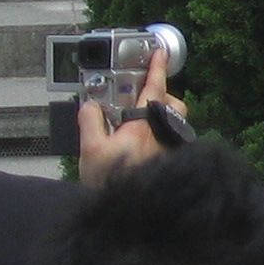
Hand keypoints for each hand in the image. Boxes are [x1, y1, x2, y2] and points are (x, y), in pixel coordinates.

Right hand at [77, 49, 183, 185]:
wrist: (131, 211)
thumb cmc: (113, 182)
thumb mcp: (90, 150)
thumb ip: (90, 122)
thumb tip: (90, 105)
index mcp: (143, 127)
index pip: (154, 90)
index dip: (157, 69)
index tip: (161, 53)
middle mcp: (163, 135)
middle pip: (173, 104)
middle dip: (160, 95)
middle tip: (140, 96)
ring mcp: (171, 148)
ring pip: (173, 121)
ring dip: (158, 115)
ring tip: (136, 121)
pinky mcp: (173, 160)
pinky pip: (170, 138)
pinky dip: (157, 133)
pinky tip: (141, 143)